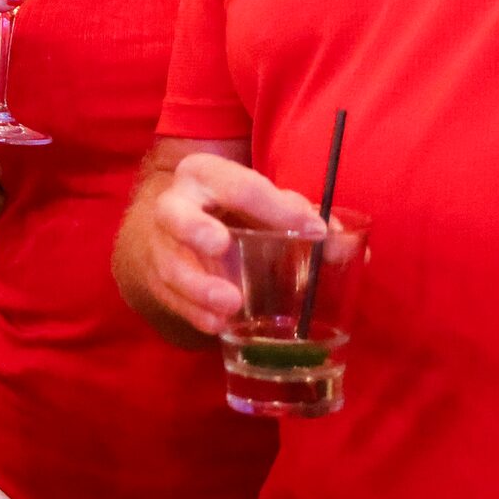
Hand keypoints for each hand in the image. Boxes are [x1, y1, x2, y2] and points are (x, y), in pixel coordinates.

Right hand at [128, 152, 321, 339]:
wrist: (176, 224)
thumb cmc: (233, 211)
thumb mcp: (265, 203)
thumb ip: (304, 219)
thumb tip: (343, 244)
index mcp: (206, 174)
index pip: (239, 186)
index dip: (278, 208)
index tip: (316, 232)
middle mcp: (175, 203)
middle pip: (176, 214)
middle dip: (196, 229)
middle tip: (221, 244)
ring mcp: (160, 244)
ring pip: (169, 265)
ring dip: (199, 286)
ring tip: (231, 304)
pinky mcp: (155, 278)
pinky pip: (170, 297)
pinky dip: (194, 312)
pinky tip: (217, 324)